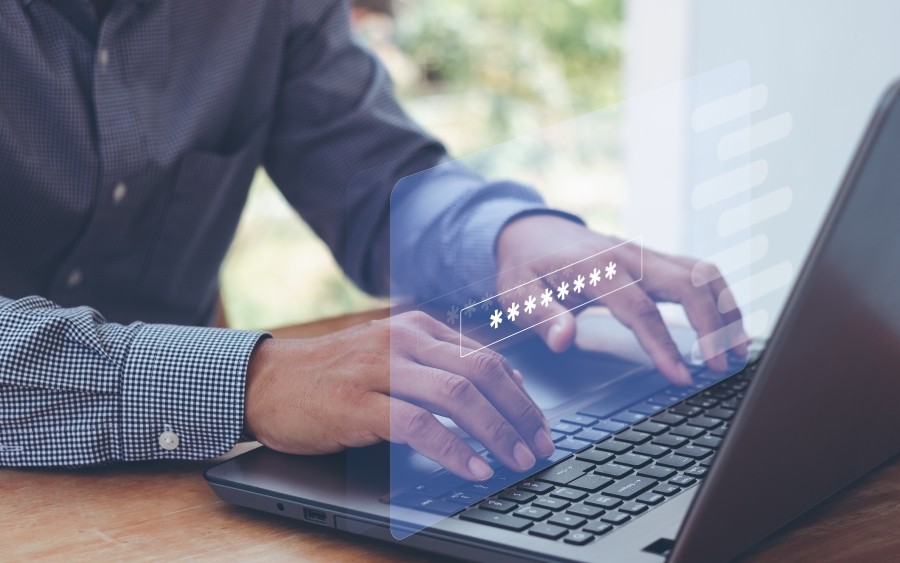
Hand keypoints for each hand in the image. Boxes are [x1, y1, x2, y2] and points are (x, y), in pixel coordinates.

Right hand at [243, 311, 553, 480]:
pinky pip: (418, 425)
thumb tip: (499, 387)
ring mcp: (379, 369)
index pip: (485, 356)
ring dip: (496, 431)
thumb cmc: (332, 375)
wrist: (267, 381)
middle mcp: (403, 341)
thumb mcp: (390, 357)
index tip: (538, 424)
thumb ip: (437, 365)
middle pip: (481, 371)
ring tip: (516, 460)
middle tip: (539, 445)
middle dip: (519, 412)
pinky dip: (452, 449)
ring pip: (457, 394)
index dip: (520, 394)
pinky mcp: (357, 403)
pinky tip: (472, 468)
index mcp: (416, 329)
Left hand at [496, 215, 749, 384]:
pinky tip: (728, 327)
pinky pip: (698, 272)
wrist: (531, 232)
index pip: (639, 308)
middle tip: (722, 366)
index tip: (681, 376)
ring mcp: (645, 254)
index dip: (663, 344)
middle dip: (711, 324)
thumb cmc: (525, 268)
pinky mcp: (655, 258)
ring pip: (701, 273)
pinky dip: (719, 297)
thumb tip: (563, 341)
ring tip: (737, 351)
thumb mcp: (515, 294)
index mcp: (595, 267)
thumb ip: (540, 316)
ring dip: (725, 309)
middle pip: (686, 284)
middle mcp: (628, 256)